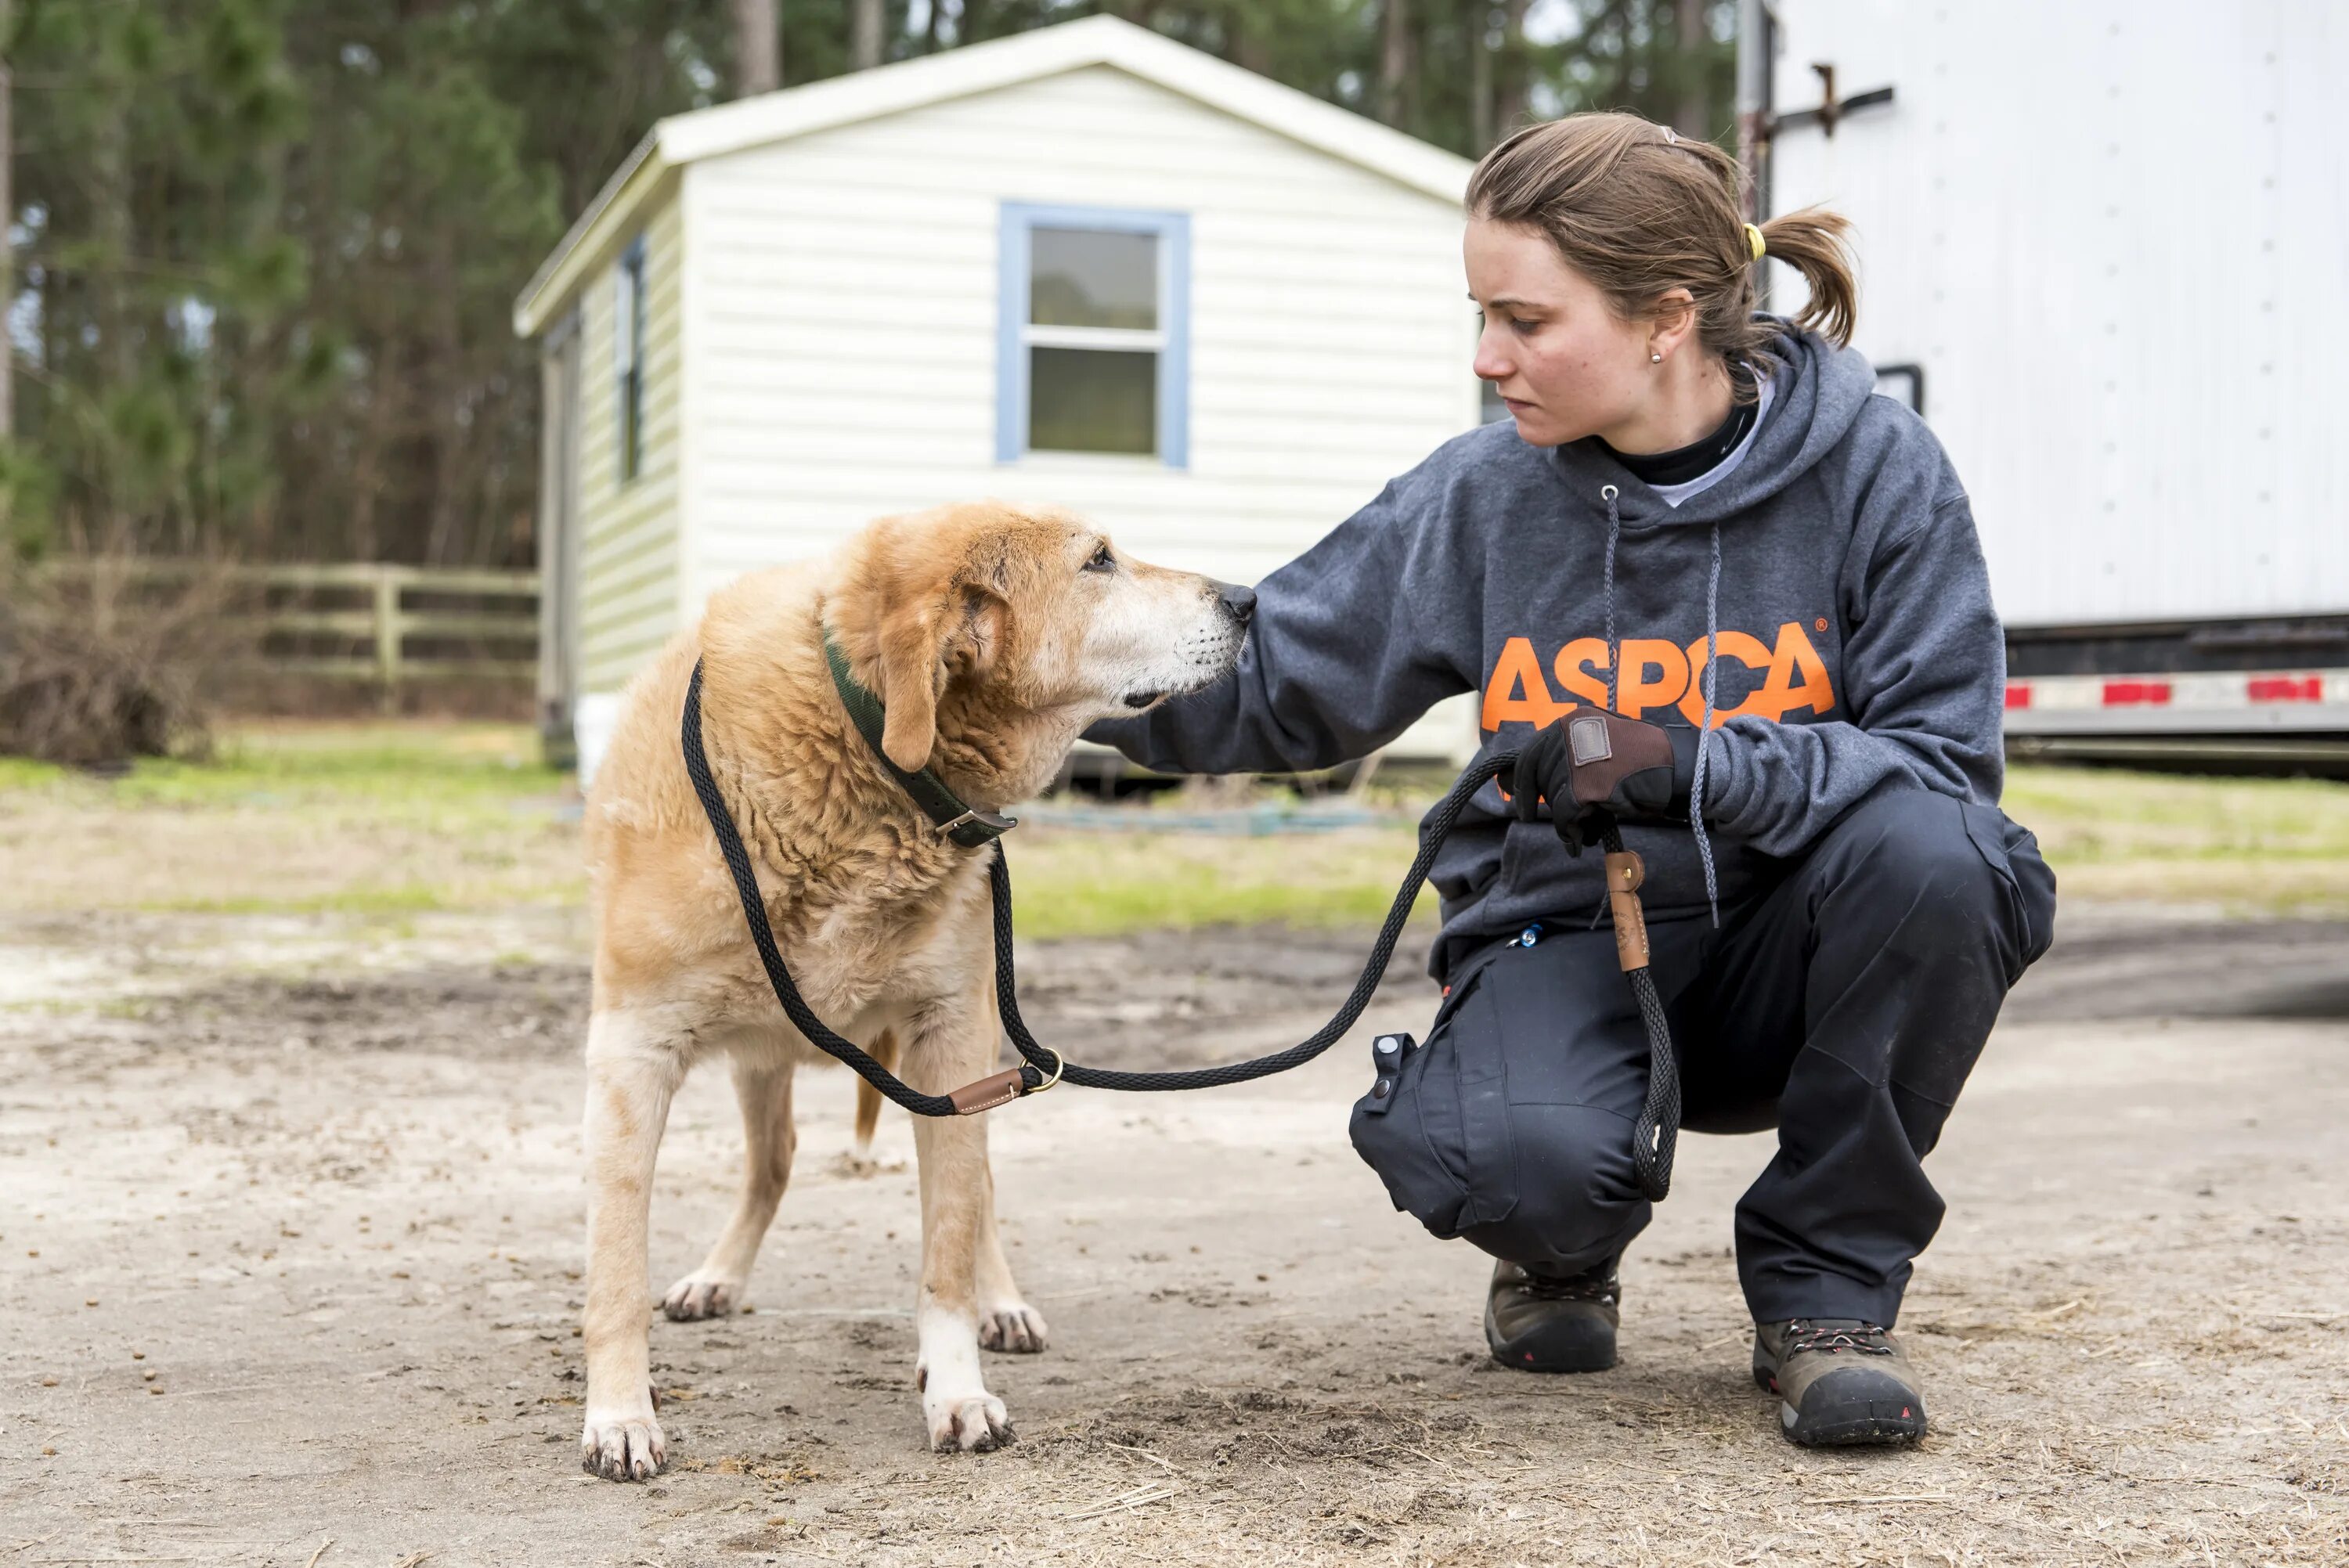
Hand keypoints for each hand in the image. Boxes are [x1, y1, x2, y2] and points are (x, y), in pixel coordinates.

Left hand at [1498, 706, 1699, 851]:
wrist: (1678, 768)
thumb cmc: (1644, 760)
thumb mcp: (1601, 744)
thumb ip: (1570, 754)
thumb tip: (1523, 776)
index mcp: (1574, 720)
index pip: (1532, 750)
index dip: (1519, 777)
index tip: (1510, 793)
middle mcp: (1570, 734)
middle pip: (1536, 775)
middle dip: (1532, 799)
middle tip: (1529, 816)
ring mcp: (1577, 759)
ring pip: (1551, 799)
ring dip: (1562, 820)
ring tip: (1578, 831)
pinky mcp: (1585, 786)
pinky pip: (1565, 816)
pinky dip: (1570, 832)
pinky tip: (1580, 841)